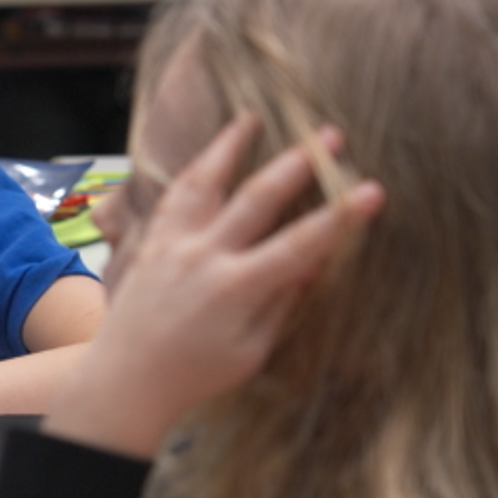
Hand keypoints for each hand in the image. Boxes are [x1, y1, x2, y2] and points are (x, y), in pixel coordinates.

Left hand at [42, 117, 382, 459]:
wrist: (125, 380)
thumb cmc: (195, 375)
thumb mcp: (251, 350)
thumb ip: (281, 303)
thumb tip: (313, 262)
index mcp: (237, 289)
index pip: (302, 244)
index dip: (341, 217)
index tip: (372, 190)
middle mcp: (204, 257)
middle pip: (258, 198)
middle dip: (299, 164)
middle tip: (331, 136)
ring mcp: (173, 245)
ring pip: (205, 182)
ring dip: (232, 147)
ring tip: (252, 118)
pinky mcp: (151, 243)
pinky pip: (174, 196)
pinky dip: (194, 169)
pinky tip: (209, 153)